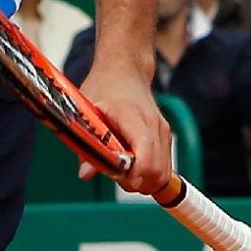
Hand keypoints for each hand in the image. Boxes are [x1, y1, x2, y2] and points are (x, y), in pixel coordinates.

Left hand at [79, 62, 171, 193]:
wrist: (123, 68)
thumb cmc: (103, 87)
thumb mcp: (87, 112)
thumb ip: (87, 145)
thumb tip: (85, 174)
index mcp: (133, 118)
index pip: (146, 158)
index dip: (133, 176)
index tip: (116, 176)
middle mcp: (154, 126)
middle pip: (157, 172)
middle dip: (136, 182)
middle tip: (116, 173)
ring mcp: (163, 131)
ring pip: (163, 173)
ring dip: (144, 180)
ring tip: (123, 167)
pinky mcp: (165, 136)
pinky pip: (164, 166)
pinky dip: (150, 173)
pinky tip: (132, 163)